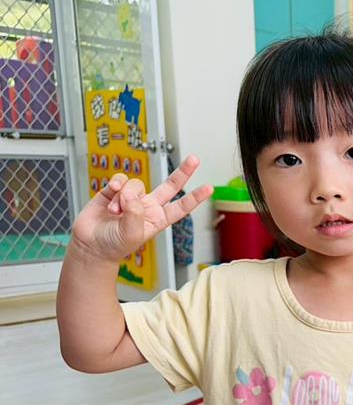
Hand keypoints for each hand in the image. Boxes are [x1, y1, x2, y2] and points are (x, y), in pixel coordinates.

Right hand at [70, 155, 211, 261]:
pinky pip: (121, 179)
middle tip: (194, 159)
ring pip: (137, 183)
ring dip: (124, 195)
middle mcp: (148, 206)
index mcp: (158, 219)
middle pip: (169, 185)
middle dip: (183, 172)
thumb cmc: (114, 245)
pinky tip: (112, 191)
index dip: (195, 198)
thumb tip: (134, 195)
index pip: (181, 207)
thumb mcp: (131, 234)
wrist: (91, 244)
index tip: (209, 188)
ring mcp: (132, 197)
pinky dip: (116, 184)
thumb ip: (135, 214)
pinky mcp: (115, 191)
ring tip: (115, 211)